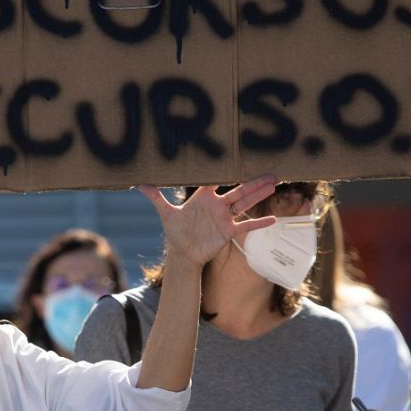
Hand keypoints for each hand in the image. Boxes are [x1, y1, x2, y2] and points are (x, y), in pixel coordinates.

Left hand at [140, 177, 277, 267]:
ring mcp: (225, 218)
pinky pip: (246, 226)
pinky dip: (258, 223)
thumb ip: (155, 197)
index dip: (225, 171)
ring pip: (245, 203)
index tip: (237, 158)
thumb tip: (137, 184)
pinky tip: (273, 219)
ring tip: (274, 184)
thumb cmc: (175, 231)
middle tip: (268, 172)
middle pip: (238, 190)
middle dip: (253, 182)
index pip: (216, 180)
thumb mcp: (165, 213)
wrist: (182, 253)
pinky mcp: (228, 232)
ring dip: (259, 195)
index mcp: (203, 197)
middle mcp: (217, 205)